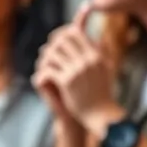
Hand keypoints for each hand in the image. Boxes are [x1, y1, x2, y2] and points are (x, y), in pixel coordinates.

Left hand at [36, 3, 120, 131]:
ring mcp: (77, 70)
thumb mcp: (105, 68)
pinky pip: (48, 70)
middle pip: (61, 40)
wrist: (101, 114)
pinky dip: (43, 74)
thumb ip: (100, 51)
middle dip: (51, 46)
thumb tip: (97, 36)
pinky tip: (42, 79)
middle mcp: (88, 59)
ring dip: (45, 60)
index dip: (61, 34)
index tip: (54, 41)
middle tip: (45, 54)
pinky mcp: (67, 82)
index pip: (75, 32)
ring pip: (52, 54)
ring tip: (44, 67)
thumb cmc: (101, 92)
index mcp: (96, 54)